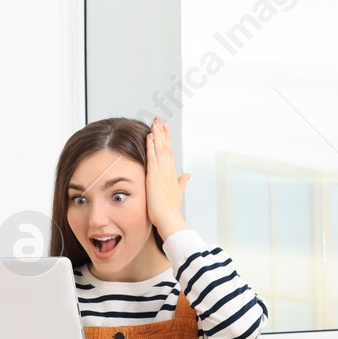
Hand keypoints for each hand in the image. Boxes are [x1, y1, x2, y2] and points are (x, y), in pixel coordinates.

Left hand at [145, 115, 189, 241]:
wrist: (169, 220)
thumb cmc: (170, 210)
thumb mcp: (177, 193)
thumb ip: (182, 182)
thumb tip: (188, 174)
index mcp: (172, 174)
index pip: (169, 153)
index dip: (167, 140)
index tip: (165, 128)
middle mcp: (168, 171)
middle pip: (166, 147)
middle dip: (162, 132)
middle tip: (159, 119)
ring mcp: (162, 173)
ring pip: (161, 149)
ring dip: (158, 135)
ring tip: (155, 121)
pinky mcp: (154, 177)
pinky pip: (153, 158)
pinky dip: (151, 146)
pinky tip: (149, 136)